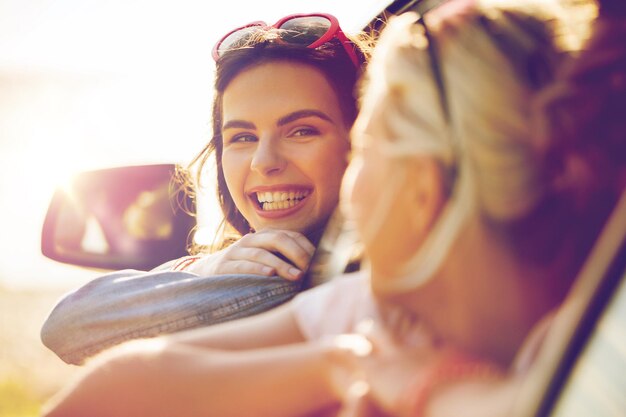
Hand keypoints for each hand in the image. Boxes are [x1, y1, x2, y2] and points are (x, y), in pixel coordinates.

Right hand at [182, 229, 315, 280]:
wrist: (208, 271)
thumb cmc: (247, 267)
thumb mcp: (266, 258)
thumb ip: (286, 259)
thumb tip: (316, 270)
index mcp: (266, 236)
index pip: (291, 235)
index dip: (307, 247)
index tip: (320, 262)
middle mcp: (252, 240)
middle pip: (278, 239)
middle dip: (297, 254)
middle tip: (310, 269)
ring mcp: (237, 251)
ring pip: (262, 253)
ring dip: (281, 265)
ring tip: (296, 276)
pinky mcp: (225, 266)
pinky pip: (243, 266)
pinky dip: (258, 270)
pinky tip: (270, 276)